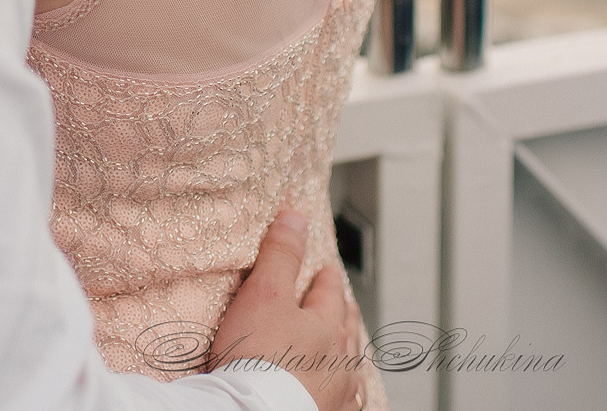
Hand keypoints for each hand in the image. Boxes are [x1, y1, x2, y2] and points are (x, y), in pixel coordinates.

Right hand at [207, 209, 363, 410]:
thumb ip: (281, 254)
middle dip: (344, 315)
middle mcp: (339, 364)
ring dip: (348, 357)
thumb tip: (296, 216)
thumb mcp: (265, 292)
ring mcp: (336, 397)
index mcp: (326, 328)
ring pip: (350, 370)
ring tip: (349, 354)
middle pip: (346, 332)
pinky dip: (346, 395)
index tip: (329, 270)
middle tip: (346, 305)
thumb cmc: (258, 358)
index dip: (327, 278)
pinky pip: (346, 404)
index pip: (330, 294)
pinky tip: (344, 398)